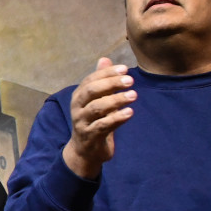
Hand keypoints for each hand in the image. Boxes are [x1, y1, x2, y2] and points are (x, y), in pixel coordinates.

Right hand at [62, 58, 134, 178]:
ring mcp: (82, 122)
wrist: (84, 151)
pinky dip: (117, 118)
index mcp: (79, 96)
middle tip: (130, 80)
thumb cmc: (93, 121)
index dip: (107, 73)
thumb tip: (105, 59)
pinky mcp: (90, 136)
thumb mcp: (96, 100)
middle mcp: (77, 107)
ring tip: (133, 95)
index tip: (125, 69)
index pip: (90, 80)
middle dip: (110, 84)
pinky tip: (130, 112)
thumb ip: (101, 81)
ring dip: (116, 100)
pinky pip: (103, 125)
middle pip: (91, 91)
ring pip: (97, 108)